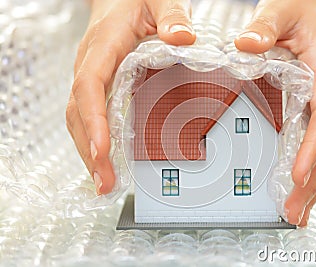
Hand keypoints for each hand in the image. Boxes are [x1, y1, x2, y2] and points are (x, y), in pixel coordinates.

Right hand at [66, 0, 194, 194]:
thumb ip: (172, 15)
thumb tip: (183, 38)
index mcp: (104, 44)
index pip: (90, 85)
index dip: (94, 120)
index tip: (103, 150)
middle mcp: (91, 63)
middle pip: (79, 111)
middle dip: (90, 150)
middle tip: (104, 182)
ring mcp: (92, 75)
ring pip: (80, 117)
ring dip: (89, 151)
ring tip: (103, 182)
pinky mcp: (98, 83)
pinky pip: (89, 114)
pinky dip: (94, 140)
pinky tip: (104, 160)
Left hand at [235, 0, 315, 225]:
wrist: (312, 10)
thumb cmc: (299, 10)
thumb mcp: (280, 9)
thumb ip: (265, 26)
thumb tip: (246, 45)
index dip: (311, 148)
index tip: (296, 176)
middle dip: (312, 181)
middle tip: (293, 212)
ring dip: (313, 184)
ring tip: (296, 213)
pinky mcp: (313, 109)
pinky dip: (308, 170)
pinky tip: (296, 189)